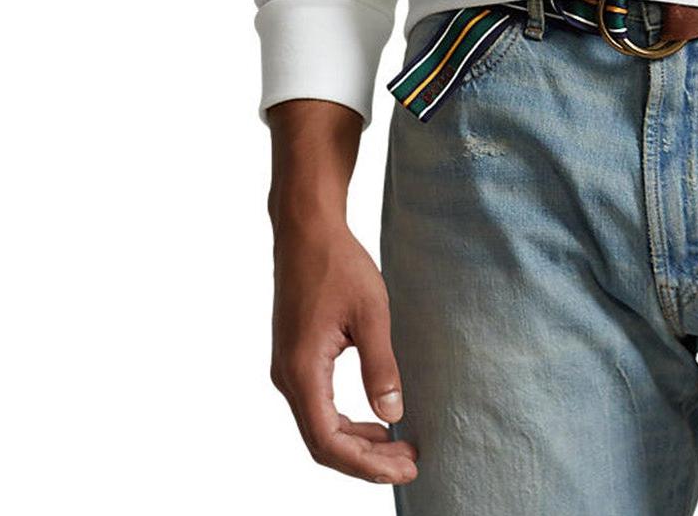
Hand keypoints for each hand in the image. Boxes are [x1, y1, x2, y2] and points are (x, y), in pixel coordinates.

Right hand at [271, 215, 418, 485]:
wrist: (307, 230)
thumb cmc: (338, 264)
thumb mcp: (371, 313)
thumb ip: (381, 366)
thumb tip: (392, 415)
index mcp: (302, 370)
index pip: (328, 442)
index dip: (366, 464)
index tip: (404, 467)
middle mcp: (288, 378)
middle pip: (323, 442)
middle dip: (366, 460)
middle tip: (410, 462)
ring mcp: (288, 369)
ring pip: (319, 427)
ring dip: (357, 443)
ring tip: (399, 446)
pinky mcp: (295, 359)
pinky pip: (318, 406)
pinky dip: (346, 422)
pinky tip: (376, 420)